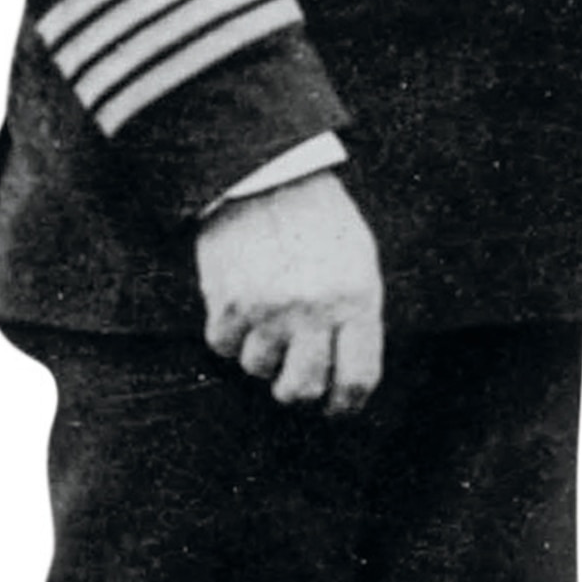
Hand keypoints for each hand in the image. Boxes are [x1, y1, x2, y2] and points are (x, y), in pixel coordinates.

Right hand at [196, 171, 384, 412]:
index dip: (345, 404)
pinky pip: (223, 347)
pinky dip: (228, 334)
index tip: (334, 408)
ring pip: (258, 369)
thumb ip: (357, 314)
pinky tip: (237, 305)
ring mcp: (270, 308)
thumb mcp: (358, 260)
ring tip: (264, 320)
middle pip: (301, 389)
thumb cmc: (317, 219)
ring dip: (259, 354)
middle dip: (294, 390)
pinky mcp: (229, 300)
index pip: (358, 378)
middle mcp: (316, 309)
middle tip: (289, 378)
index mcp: (357, 298)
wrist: (264, 173)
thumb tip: (347, 375)